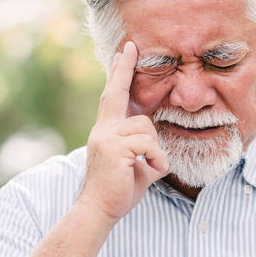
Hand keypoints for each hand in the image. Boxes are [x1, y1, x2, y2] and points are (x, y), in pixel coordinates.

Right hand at [76, 41, 169, 223]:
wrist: (99, 210)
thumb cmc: (118, 191)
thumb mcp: (135, 165)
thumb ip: (144, 149)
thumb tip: (157, 146)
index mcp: (107, 131)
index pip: (113, 97)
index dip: (119, 74)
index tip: (124, 53)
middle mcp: (103, 129)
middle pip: (117, 95)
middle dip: (124, 69)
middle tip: (131, 46)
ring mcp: (107, 137)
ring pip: (146, 127)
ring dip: (156, 150)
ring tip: (149, 168)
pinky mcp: (115, 147)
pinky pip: (149, 144)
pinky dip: (157, 160)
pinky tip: (149, 172)